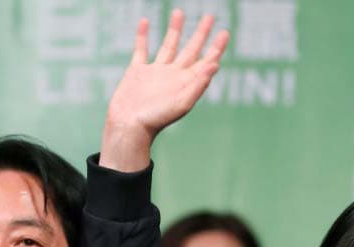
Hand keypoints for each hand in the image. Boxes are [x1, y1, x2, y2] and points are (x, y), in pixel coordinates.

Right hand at [100, 9, 228, 171]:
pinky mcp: (137, 72)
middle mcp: (173, 75)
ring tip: (179, 12)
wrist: (129, 127)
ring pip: (168, 45)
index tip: (224, 32)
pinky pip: (141, 50)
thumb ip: (198, 84)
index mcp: (186, 83)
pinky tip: (145, 22)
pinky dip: (143, 36)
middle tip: (209, 17)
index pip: (205, 61)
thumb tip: (214, 65)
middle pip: (191, 49)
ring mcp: (155, 73)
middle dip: (200, 33)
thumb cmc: (156, 119)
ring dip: (174, 29)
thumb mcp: (182, 103)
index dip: (216, 47)